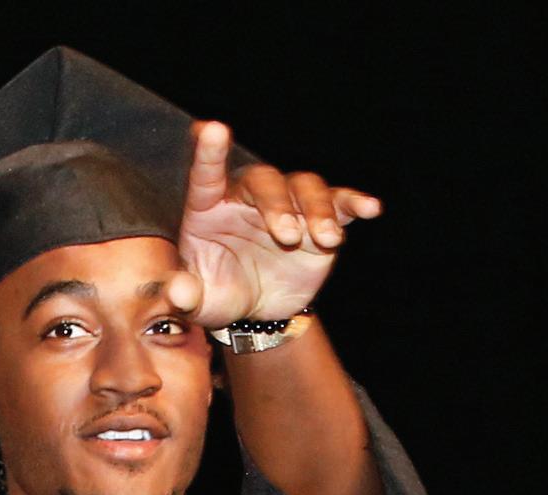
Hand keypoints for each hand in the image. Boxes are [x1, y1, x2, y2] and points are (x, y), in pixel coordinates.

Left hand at [166, 121, 382, 326]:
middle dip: (278, 204)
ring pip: (304, 187)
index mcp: (209, 209)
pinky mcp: (318, 221)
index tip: (210, 129)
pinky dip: (354, 203)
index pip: (206, 176)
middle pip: (265, 181)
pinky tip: (370, 209)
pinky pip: (339, 202)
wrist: (254, 311)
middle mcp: (248, 199)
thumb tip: (177, 293)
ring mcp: (287, 206)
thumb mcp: (197, 301)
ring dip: (317, 209)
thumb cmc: (218, 295)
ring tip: (326, 238)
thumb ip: (183, 294)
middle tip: (286, 236)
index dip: (208, 153)